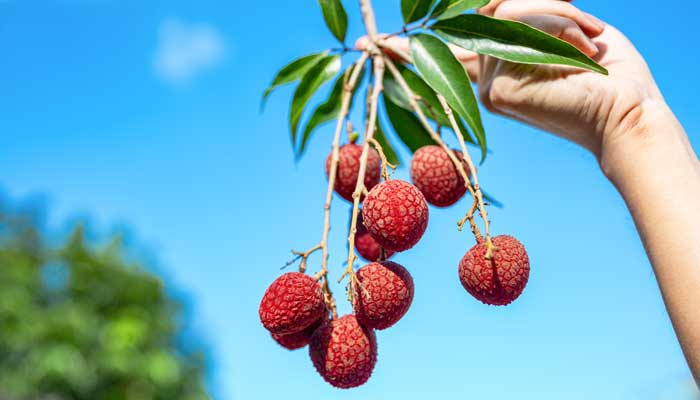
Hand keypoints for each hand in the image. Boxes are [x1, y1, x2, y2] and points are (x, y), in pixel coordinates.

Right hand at [358, 0, 666, 167]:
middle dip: (522, 14)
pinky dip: (559, 25)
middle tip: (558, 35)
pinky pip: (516, 24)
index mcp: (496, 67)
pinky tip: (583, 53)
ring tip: (591, 42)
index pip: (442, 52)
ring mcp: (484, 85)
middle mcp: (482, 78)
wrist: (627, 108)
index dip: (402, 49)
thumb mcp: (558, 30)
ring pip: (502, 10)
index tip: (368, 43)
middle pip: (484, 14)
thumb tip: (491, 3)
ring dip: (557, 13)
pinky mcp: (494, 90)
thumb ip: (518, 18)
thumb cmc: (604, 72)